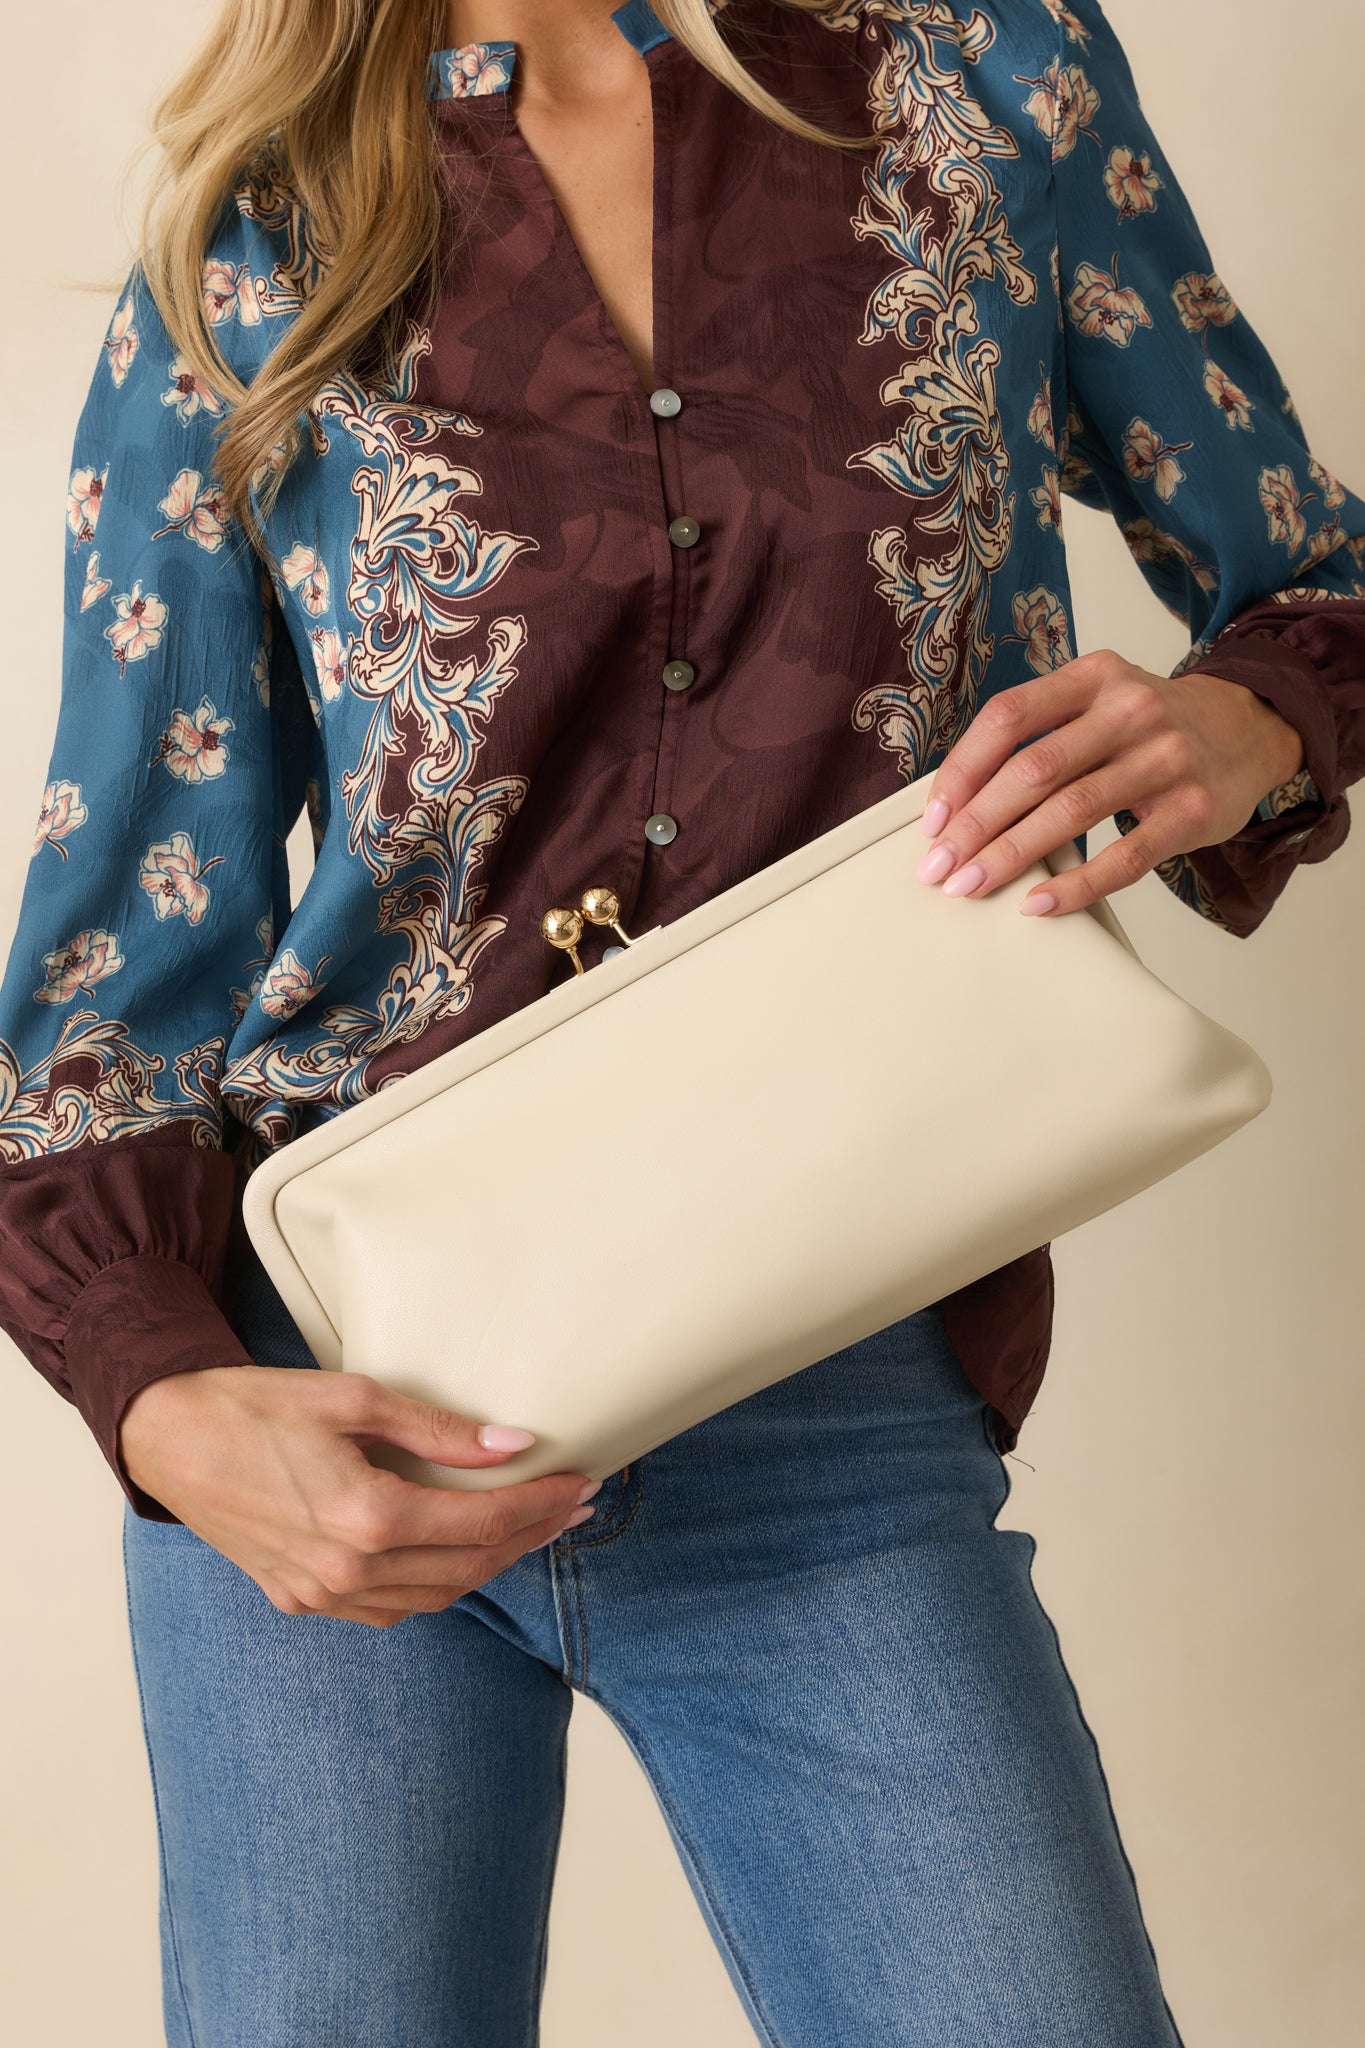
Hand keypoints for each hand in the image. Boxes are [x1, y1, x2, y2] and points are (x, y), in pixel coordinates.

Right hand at [119, 1365, 598, 1627]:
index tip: (581, 1483)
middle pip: (468, 1566)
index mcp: (364, 1518)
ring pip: (434, 1597)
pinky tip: (459, 1553)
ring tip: (530, 1527)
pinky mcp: (300, 1599)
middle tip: (574, 1506)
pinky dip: (437, 1584)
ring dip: (489, 1565)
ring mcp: (320, 1594)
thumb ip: (437, 1429)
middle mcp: (346, 1570)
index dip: (540, 1506)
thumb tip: (513, 1445)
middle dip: (531, 1536)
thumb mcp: (354, 1399)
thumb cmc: (256, 1407)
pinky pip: (390, 1608)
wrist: (169, 1439)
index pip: (481, 1523)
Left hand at [913, 648, 1306, 914]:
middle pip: (1034, 769)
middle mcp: (1130, 710)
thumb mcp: (1099, 701)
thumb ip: (1040, 733)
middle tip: (939, 866)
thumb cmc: (1151, 725)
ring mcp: (1165, 759)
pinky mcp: (1191, 812)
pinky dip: (1075, 885)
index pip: (1009, 717)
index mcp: (1094, 677)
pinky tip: (1037, 903)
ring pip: (1072, 811)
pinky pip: (1124, 857)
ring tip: (971, 885)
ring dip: (1011, 854)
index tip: (933, 818)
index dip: (963, 770)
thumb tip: (957, 802)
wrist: (1250, 728)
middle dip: (975, 823)